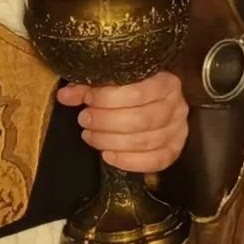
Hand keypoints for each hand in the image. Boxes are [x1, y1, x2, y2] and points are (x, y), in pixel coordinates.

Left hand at [59, 70, 190, 172]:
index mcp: (166, 82)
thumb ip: (89, 88)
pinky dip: (129, 161)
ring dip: (112, 141)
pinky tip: (108, 156)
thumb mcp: (111, 84)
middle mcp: (177, 105)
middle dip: (106, 122)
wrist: (152, 105)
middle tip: (85, 120)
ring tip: (90, 136)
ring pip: (146, 141)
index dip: (108, 99)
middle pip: (142, 119)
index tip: (88, 100)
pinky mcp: (174, 150)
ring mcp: (179, 130)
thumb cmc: (130, 92)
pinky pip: (155, 161)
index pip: (139, 92)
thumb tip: (65, 95)